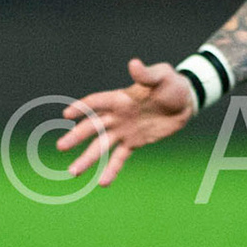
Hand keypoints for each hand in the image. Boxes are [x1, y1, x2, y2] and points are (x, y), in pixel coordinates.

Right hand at [55, 59, 197, 185]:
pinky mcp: (134, 143)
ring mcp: (124, 131)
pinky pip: (120, 158)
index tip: (67, 115)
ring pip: (101, 146)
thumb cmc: (172, 85)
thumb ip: (146, 75)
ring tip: (73, 172)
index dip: (82, 107)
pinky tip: (102, 183)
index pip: (96, 103)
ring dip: (87, 158)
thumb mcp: (162, 77)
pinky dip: (111, 170)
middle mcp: (117, 116)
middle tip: (61, 147)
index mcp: (120, 98)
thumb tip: (133, 63)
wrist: (185, 102)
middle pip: (93, 127)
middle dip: (76, 137)